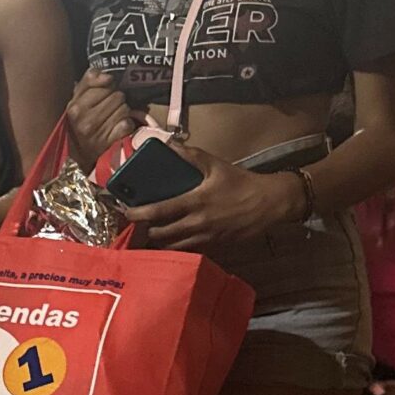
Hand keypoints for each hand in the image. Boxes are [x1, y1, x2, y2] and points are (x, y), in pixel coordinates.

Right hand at [67, 71, 136, 164]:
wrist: (80, 154)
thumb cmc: (81, 120)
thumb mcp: (78, 98)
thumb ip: (90, 80)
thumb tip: (107, 77)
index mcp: (75, 107)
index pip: (106, 83)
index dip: (108, 86)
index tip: (103, 94)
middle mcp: (85, 121)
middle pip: (118, 95)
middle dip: (116, 100)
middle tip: (108, 108)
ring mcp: (98, 133)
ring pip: (125, 108)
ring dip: (122, 112)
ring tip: (112, 118)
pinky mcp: (111, 142)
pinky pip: (128, 123)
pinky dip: (126, 125)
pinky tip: (117, 128)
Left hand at [140, 148, 302, 251]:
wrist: (270, 204)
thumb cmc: (241, 183)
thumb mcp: (215, 165)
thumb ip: (190, 155)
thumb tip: (167, 143)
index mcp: (195, 202)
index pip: (159, 211)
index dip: (139, 214)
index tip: (125, 212)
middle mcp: (197, 223)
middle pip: (161, 235)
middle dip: (145, 232)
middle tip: (136, 225)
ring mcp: (206, 238)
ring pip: (173, 247)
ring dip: (158, 242)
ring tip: (149, 235)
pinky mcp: (214, 246)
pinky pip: (189, 250)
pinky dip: (176, 248)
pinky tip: (171, 241)